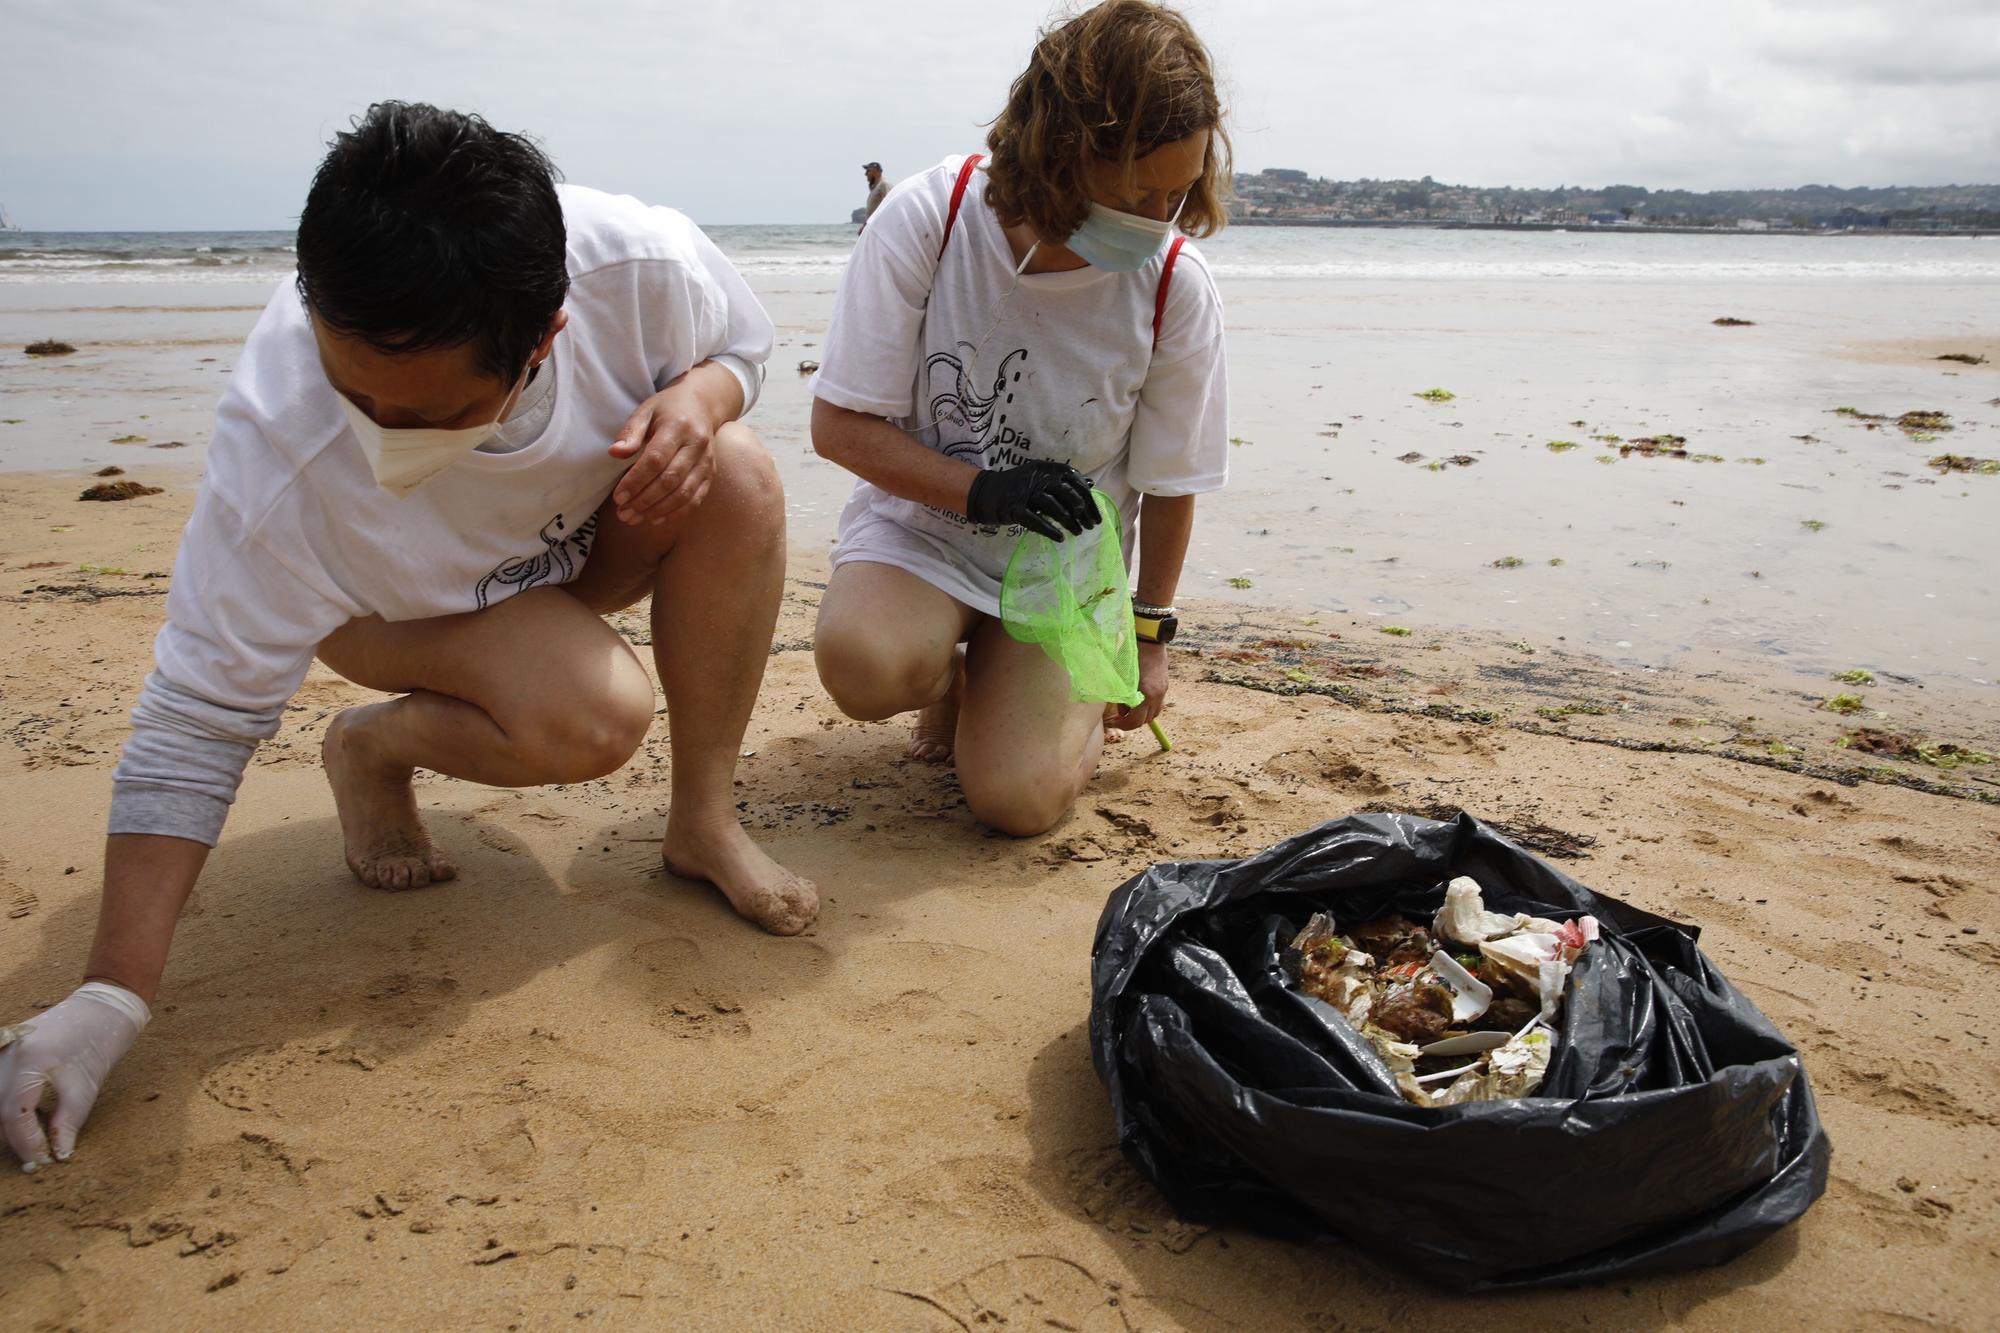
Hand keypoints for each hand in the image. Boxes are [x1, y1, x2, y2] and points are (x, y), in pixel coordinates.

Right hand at [2, 983, 149, 1170]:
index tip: (40, 1161)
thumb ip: (68, 1122)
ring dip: (6, 1121)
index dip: (25, 1143)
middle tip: (34, 1156)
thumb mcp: (87, 1086)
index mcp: (30, 1061)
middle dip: (11, 1136)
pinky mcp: (3, 1048)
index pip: (14, 1114)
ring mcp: (2, 1048)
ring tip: (29, 1139)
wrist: (102, 1005)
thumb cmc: (100, 1041)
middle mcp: (7, 1054)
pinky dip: (5, 1103)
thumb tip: (58, 1154)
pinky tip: (21, 1118)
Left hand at [608, 382, 717, 526]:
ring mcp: (707, 462)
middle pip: (670, 480)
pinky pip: (695, 499)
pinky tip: (655, 519)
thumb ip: (630, 432)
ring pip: (684, 494)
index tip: (618, 497)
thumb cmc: (668, 408)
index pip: (656, 460)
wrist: (703, 405)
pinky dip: (676, 513)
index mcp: (678, 427)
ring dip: (658, 510)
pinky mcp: (711, 474)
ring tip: (634, 518)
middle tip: (623, 512)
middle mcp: (697, 445)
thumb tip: (614, 453)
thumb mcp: (646, 411)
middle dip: (644, 500)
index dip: (636, 481)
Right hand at [965, 460, 1100, 541]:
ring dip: (1069, 522)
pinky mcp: (1014, 508)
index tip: (1095, 513)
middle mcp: (1036, 478)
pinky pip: (1035, 520)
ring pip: (1053, 507)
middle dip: (1082, 511)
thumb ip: (1063, 480)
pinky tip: (1060, 538)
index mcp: (1045, 468)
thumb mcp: (1040, 477)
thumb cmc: (1016, 487)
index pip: (1073, 479)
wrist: (984, 493)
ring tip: (1078, 532)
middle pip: (1066, 493)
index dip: (1087, 496)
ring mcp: (1024, 493)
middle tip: (1090, 526)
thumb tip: (1090, 483)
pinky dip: (1049, 530)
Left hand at [1105, 640, 1169, 731]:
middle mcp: (1158, 695)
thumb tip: (1121, 710)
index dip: (1123, 725)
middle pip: (1147, 720)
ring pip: (1155, 713)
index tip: (1113, 723)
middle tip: (1119, 720)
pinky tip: (1138, 702)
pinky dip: (1148, 707)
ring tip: (1129, 713)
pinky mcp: (1165, 685)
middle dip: (1132, 723)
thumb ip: (1121, 696)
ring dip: (1142, 716)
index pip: (1136, 720)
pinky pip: (1158, 703)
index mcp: (1147, 694)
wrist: (1149, 639)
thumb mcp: (1122, 677)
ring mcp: (1163, 690)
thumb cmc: (1132, 655)